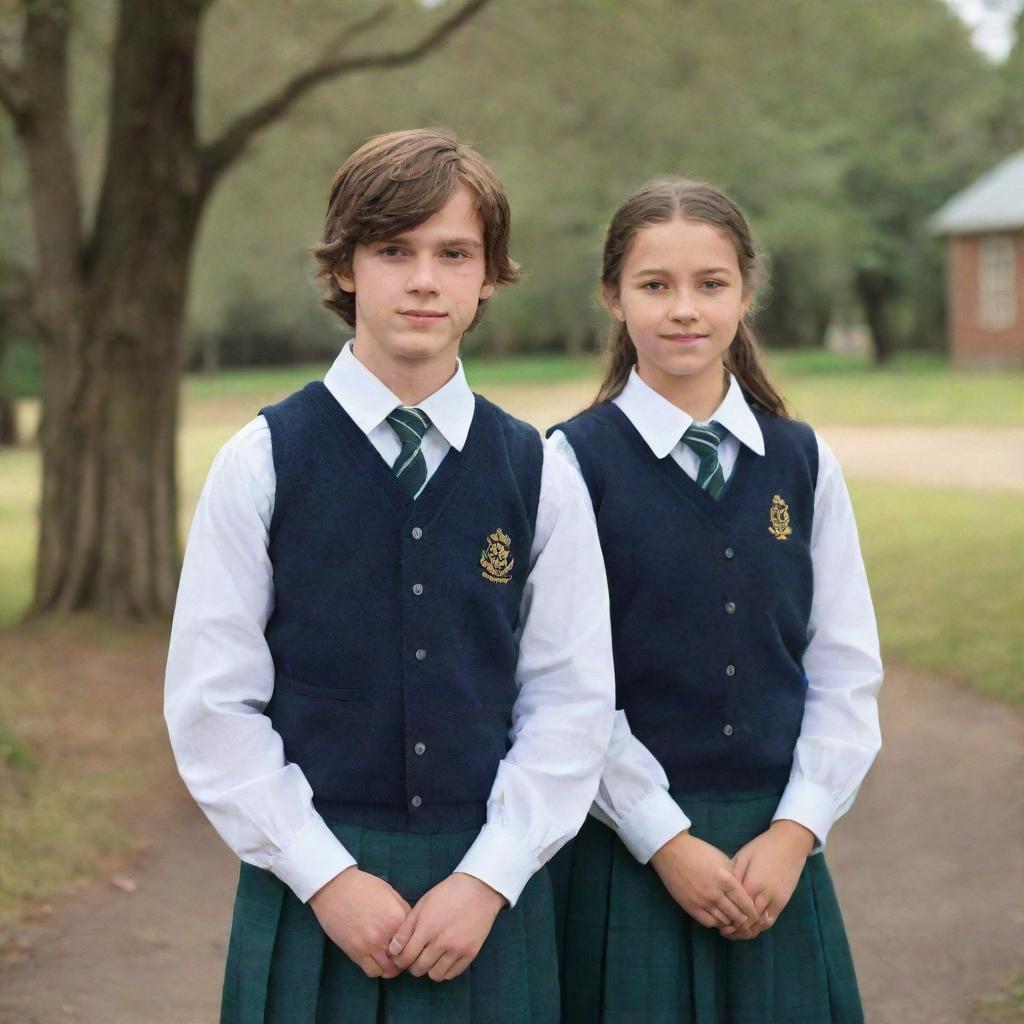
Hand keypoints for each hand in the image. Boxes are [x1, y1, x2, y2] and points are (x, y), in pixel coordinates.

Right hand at [309, 867, 411, 977]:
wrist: (335, 888)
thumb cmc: (363, 886)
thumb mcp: (389, 892)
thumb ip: (403, 910)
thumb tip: (411, 925)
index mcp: (398, 916)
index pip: (415, 940)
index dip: (414, 943)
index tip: (410, 944)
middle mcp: (388, 933)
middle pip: (404, 957)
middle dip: (404, 958)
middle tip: (400, 956)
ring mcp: (372, 945)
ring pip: (389, 969)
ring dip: (391, 967)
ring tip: (388, 960)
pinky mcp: (356, 952)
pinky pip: (373, 971)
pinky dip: (377, 970)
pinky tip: (375, 961)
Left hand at [389, 872, 506, 981]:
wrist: (478, 889)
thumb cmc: (447, 894)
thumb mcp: (422, 905)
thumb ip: (406, 928)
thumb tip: (393, 950)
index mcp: (426, 928)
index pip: (405, 957)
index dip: (399, 960)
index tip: (400, 957)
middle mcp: (441, 942)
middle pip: (418, 969)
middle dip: (413, 964)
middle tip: (416, 955)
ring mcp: (457, 949)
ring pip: (435, 975)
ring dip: (429, 968)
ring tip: (431, 957)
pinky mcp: (470, 953)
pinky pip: (452, 974)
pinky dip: (445, 969)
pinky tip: (444, 958)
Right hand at [649, 830, 757, 932]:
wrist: (672, 850)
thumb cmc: (699, 851)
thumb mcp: (722, 859)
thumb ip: (735, 877)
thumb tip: (745, 894)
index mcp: (725, 879)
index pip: (746, 903)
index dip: (753, 912)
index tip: (756, 914)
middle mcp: (715, 893)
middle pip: (737, 915)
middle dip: (745, 920)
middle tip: (747, 920)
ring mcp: (702, 901)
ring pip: (724, 921)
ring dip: (731, 922)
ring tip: (734, 920)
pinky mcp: (690, 906)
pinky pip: (709, 922)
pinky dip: (717, 923)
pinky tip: (719, 918)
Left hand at [720, 820, 814, 940]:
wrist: (789, 844)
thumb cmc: (762, 847)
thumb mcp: (743, 857)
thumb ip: (733, 875)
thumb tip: (721, 890)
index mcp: (752, 883)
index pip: (737, 908)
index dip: (727, 917)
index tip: (716, 921)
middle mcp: (765, 895)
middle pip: (749, 920)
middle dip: (735, 928)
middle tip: (723, 931)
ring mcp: (776, 900)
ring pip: (760, 924)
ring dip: (748, 931)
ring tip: (735, 933)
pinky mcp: (783, 902)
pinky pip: (771, 920)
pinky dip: (760, 926)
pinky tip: (750, 927)